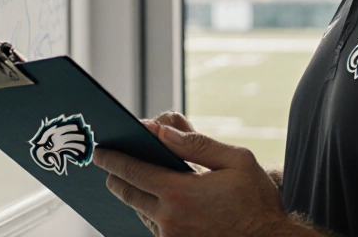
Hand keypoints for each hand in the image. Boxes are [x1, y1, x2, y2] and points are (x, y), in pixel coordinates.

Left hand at [93, 123, 290, 236]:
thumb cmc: (257, 201)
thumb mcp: (236, 160)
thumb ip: (195, 144)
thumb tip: (160, 130)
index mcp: (180, 192)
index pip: (132, 171)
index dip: (113, 158)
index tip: (101, 150)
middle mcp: (169, 219)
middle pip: (127, 193)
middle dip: (114, 176)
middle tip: (108, 163)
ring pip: (139, 211)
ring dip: (133, 194)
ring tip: (132, 178)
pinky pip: (154, 227)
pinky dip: (150, 211)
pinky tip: (155, 200)